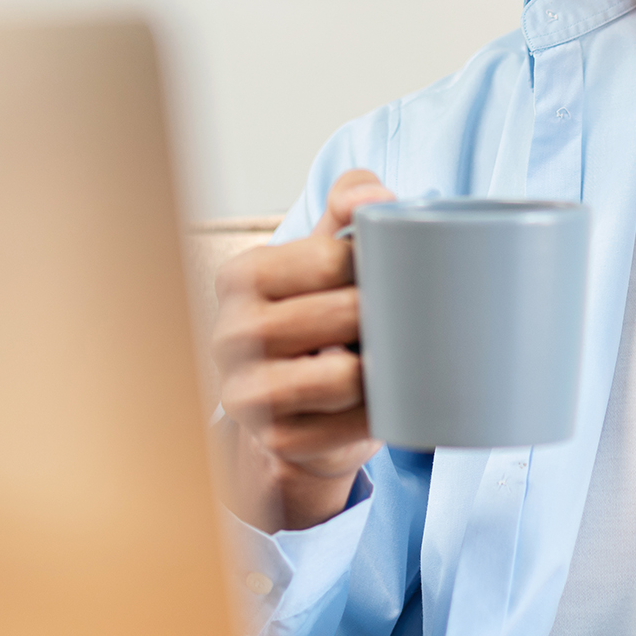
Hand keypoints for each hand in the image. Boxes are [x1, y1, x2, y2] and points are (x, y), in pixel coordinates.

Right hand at [212, 169, 393, 531]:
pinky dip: (376, 414)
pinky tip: (381, 401)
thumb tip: (375, 197)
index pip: (327, 258)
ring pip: (342, 377)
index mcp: (241, 276)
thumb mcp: (324, 253)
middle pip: (341, 315)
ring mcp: (247, 392)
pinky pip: (347, 427)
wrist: (294, 403)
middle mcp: (232, 333)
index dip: (375, 264)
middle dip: (384, 316)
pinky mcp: (275, 439)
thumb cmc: (316, 313)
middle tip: (403, 318)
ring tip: (388, 359)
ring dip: (380, 369)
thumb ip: (347, 206)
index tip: (393, 272)